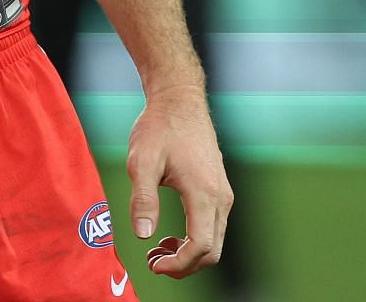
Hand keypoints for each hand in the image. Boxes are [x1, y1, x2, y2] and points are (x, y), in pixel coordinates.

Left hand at [126, 84, 232, 277]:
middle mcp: (221, 197)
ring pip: (215, 241)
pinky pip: (213, 227)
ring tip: (156, 250)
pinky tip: (169, 235)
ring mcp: (223, 194)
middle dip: (184, 265)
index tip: (154, 265)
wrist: (179, 100)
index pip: (201, 246)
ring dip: (188, 254)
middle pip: (212, 251)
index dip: (179, 264)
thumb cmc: (159, 128)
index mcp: (203, 193)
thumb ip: (142, 199)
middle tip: (153, 262)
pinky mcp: (219, 190)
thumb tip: (143, 234)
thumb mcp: (141, 161)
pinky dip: (194, 240)